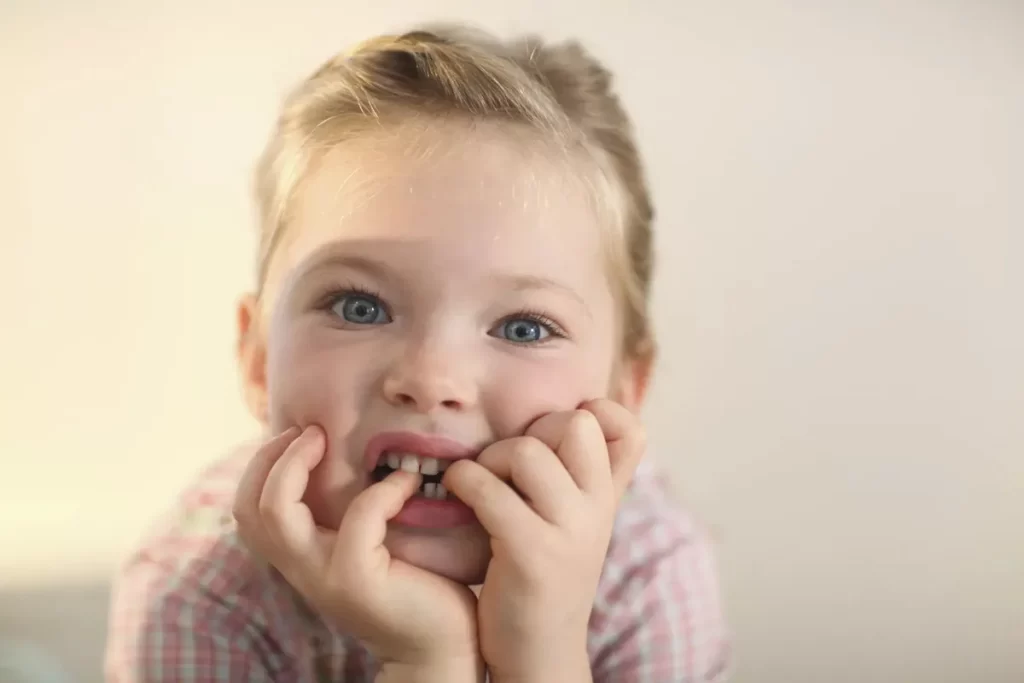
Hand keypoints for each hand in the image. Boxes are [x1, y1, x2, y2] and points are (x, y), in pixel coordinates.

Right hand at [233, 426, 483, 678]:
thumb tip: (359, 457)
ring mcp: (324, 577)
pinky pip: (359, 517)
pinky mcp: (357, 579)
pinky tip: (408, 482)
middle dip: (271, 457)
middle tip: (309, 431)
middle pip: (249, 507)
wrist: (441, 650)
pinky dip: (383, 490)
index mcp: (302, 558)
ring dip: (296, 464)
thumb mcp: (372, 546)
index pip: (249, 510)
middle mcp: (302, 570)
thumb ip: (354, 515)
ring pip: (277, 511)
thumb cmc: (418, 588)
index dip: (263, 465)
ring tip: (326, 440)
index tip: (301, 434)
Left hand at [442, 399, 646, 681]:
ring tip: (478, 481)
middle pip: (577, 425)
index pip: (631, 429)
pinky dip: (464, 481)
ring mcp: (570, 532)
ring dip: (490, 458)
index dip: (595, 413)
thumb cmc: (545, 576)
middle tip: (507, 463)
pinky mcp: (532, 554)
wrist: (539, 652)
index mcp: (610, 499)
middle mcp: (599, 511)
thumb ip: (580, 477)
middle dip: (530, 432)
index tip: (555, 436)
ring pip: (528, 452)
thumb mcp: (579, 524)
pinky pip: (490, 490)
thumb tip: (572, 415)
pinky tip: (456, 492)